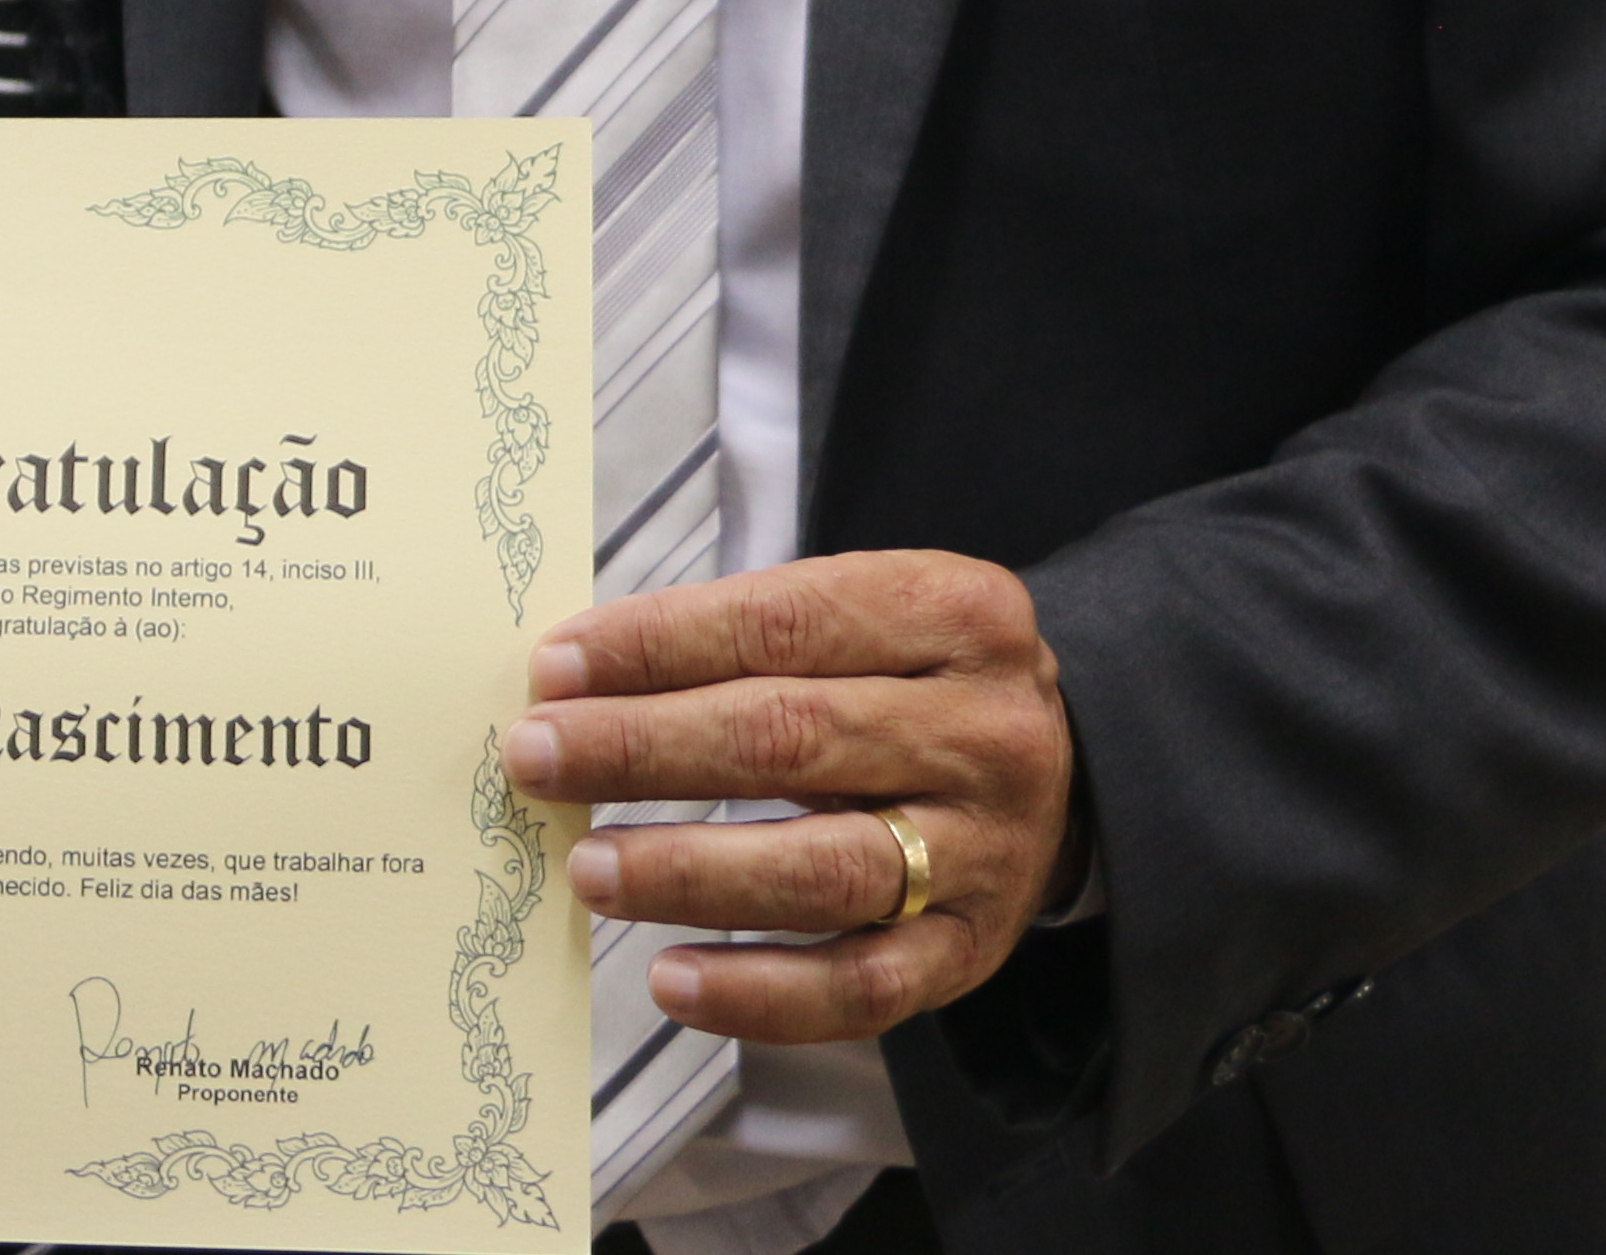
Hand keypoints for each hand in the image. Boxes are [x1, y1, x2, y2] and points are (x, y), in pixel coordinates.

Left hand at [504, 551, 1075, 1044]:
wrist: (1069, 766)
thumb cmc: (913, 678)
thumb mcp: (865, 615)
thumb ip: (740, 635)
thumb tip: (572, 681)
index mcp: (952, 611)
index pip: (784, 621)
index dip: (659, 645)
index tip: (553, 669)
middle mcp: (982, 729)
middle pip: (792, 738)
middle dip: (644, 748)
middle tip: (536, 758)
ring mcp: (985, 849)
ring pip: (824, 868)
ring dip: (688, 873)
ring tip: (587, 868)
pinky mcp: (971, 951)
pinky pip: (859, 989)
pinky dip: (758, 994)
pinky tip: (671, 981)